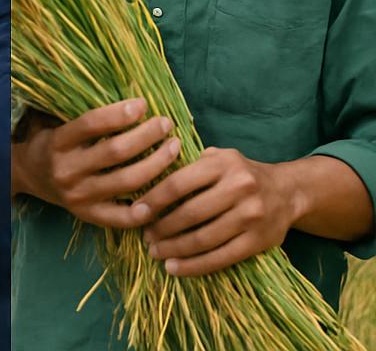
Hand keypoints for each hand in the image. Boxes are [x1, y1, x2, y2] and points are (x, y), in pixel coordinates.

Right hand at [11, 99, 179, 226]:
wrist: (30, 177)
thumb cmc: (54, 144)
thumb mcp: (60, 125)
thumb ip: (89, 119)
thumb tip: (135, 104)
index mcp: (58, 143)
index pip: (91, 124)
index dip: (120, 113)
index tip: (143, 104)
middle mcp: (67, 170)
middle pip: (116, 151)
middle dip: (148, 135)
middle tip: (166, 123)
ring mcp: (79, 196)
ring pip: (128, 181)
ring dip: (158, 163)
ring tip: (174, 147)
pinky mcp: (88, 216)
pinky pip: (124, 217)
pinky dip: (147, 208)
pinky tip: (164, 191)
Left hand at [133, 147, 296, 276]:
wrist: (289, 191)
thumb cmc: (240, 174)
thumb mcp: (218, 157)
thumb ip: (188, 164)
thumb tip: (146, 177)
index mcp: (223, 163)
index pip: (178, 183)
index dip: (154, 200)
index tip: (136, 212)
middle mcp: (240, 187)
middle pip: (190, 213)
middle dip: (162, 228)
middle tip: (145, 237)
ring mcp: (252, 215)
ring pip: (204, 238)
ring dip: (174, 249)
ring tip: (155, 253)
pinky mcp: (260, 241)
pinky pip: (222, 257)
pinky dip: (195, 265)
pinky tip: (175, 268)